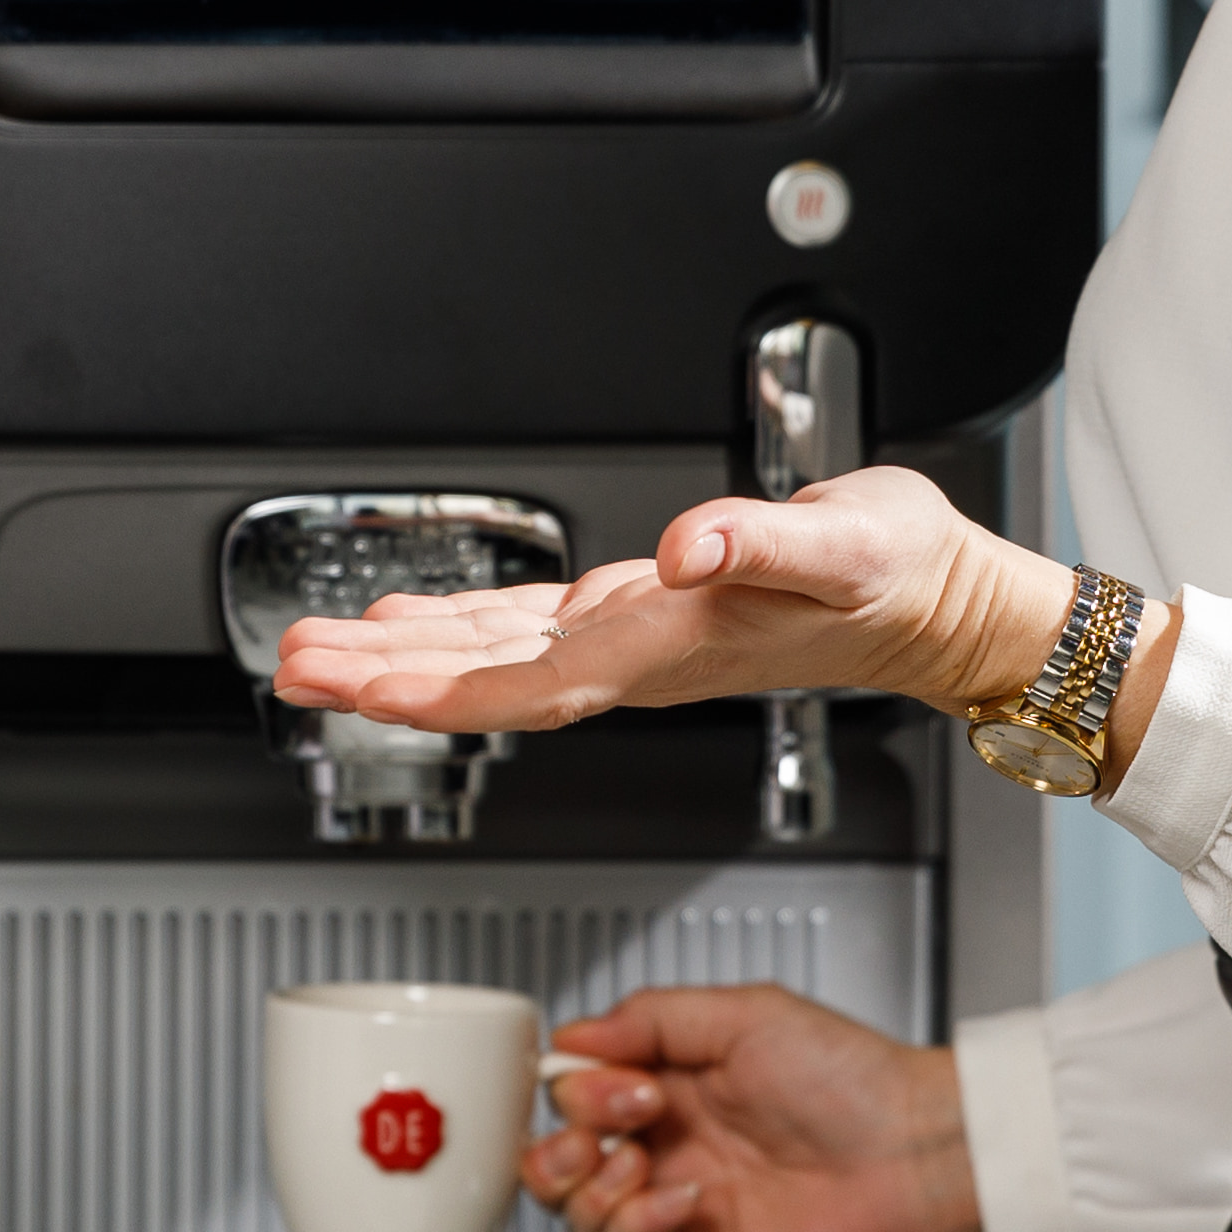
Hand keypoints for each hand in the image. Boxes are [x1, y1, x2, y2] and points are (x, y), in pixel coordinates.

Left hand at [270, 464, 1060, 735]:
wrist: (941, 607)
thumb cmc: (904, 580)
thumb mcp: (844, 541)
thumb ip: (762, 541)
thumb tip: (687, 546)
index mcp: (669, 647)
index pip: (526, 685)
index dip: (433, 690)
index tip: (354, 687)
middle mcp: (636, 656)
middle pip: (484, 682)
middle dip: (382, 679)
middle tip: (291, 669)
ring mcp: (632, 641)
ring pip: (492, 658)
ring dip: (402, 657)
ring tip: (318, 654)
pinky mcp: (641, 613)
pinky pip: (526, 629)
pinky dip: (459, 625)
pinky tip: (412, 618)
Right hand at [522, 986, 980, 1231]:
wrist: (912, 1151)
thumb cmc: (853, 1077)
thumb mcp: (746, 1014)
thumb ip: (651, 1018)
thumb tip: (574, 1036)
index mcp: (672, 1079)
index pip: (575, 1090)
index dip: (575, 1089)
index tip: (613, 1082)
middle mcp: (667, 1142)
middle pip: (556, 1158)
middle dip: (555, 1148)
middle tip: (601, 1134)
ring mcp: (676, 1200)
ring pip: (575, 1216)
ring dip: (586, 1191)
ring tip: (636, 1165)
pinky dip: (632, 1227)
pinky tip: (680, 1199)